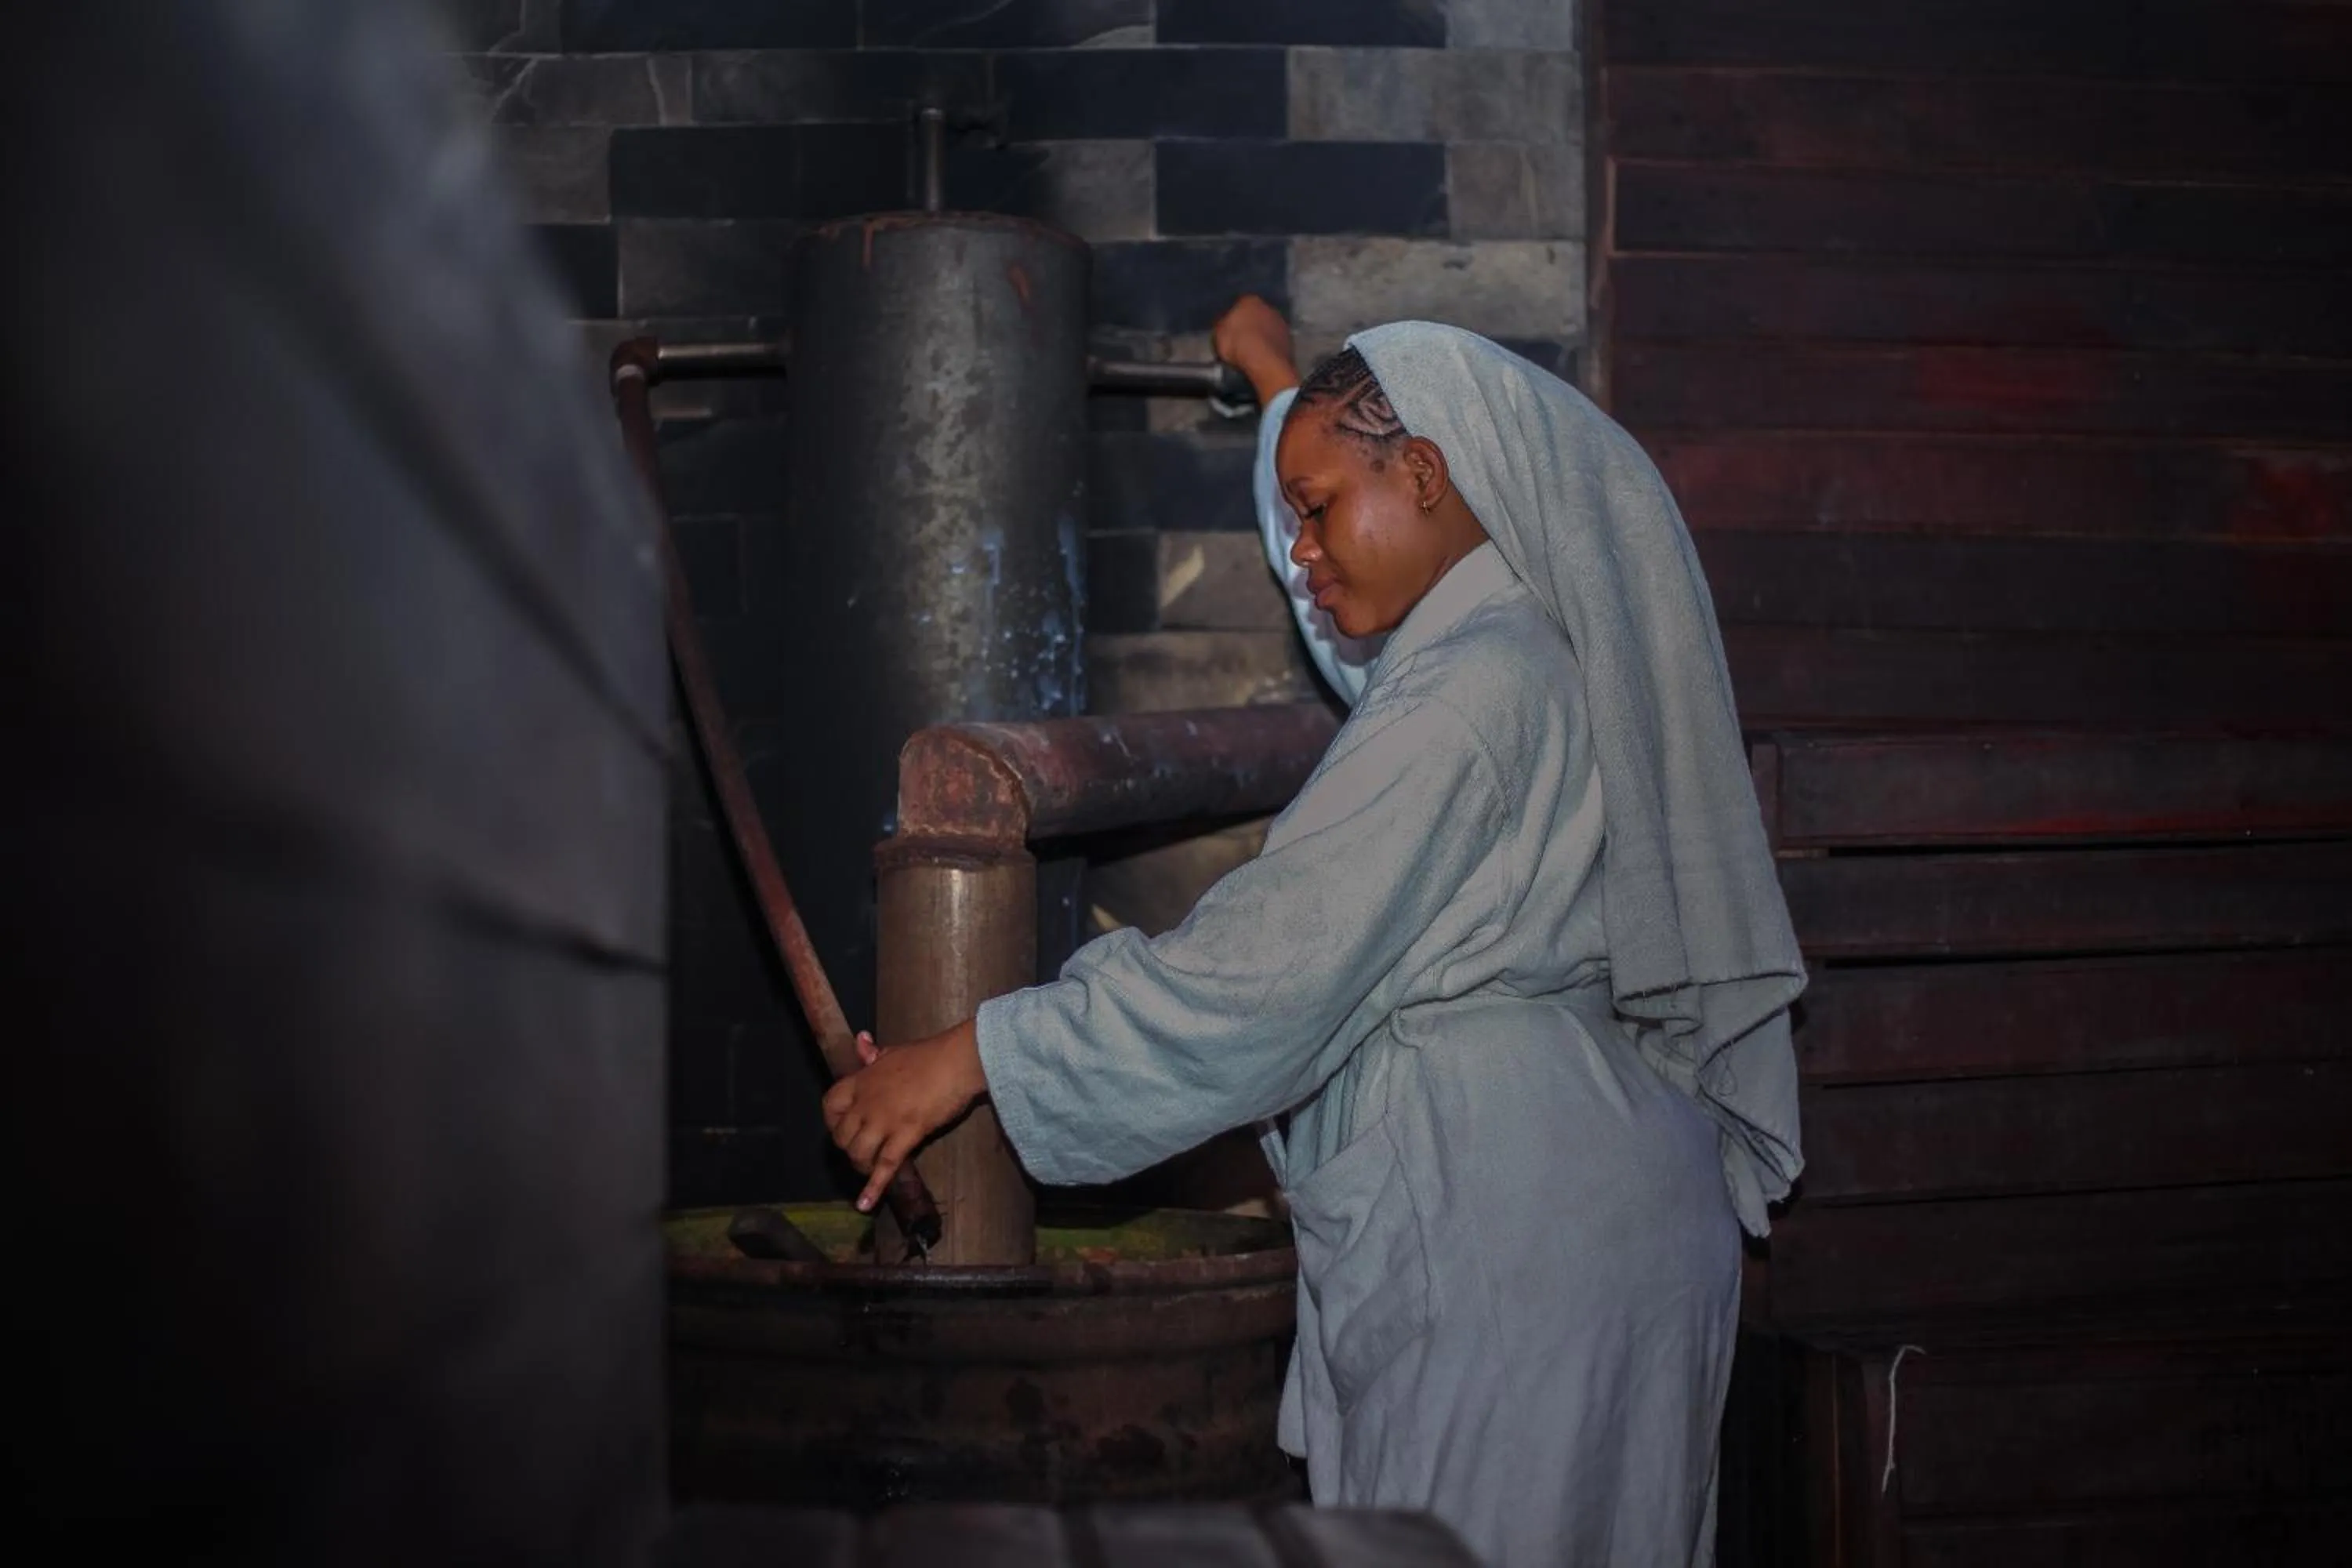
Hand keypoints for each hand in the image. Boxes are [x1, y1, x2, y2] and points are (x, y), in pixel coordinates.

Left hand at [822, 1021, 988, 1212]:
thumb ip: (874, 1053)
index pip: (830, 1104)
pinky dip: (873, 1188)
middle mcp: (867, 1102)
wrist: (955, 1061)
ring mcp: (885, 1120)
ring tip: (870, 1169)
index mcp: (863, 1080)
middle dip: (848, 1147)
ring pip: (858, 1152)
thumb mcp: (895, 1050)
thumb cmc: (930, 1055)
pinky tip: (865, 1204)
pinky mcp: (905, 1135)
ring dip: (861, 1165)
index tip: (842, 1127)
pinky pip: (885, 1166)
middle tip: (862, 1151)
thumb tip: (861, 1041)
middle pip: (842, 1135)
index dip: (832, 1121)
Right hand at [1211, 294, 1300, 404]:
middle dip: (1251, 323)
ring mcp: (1281, 322)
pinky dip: (1270, 346)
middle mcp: (1268, 306)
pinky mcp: (1289, 339)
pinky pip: (1275, 340)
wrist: (1265, 361)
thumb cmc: (1238, 343)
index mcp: (1249, 300)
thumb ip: (1222, 324)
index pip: (1239, 303)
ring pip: (1268, 326)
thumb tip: (1224, 323)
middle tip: (1242, 338)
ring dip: (1262, 335)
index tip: (1230, 327)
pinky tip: (1264, 356)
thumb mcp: (1219, 334)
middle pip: (1257, 313)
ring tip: (1254, 349)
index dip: (1234, 316)